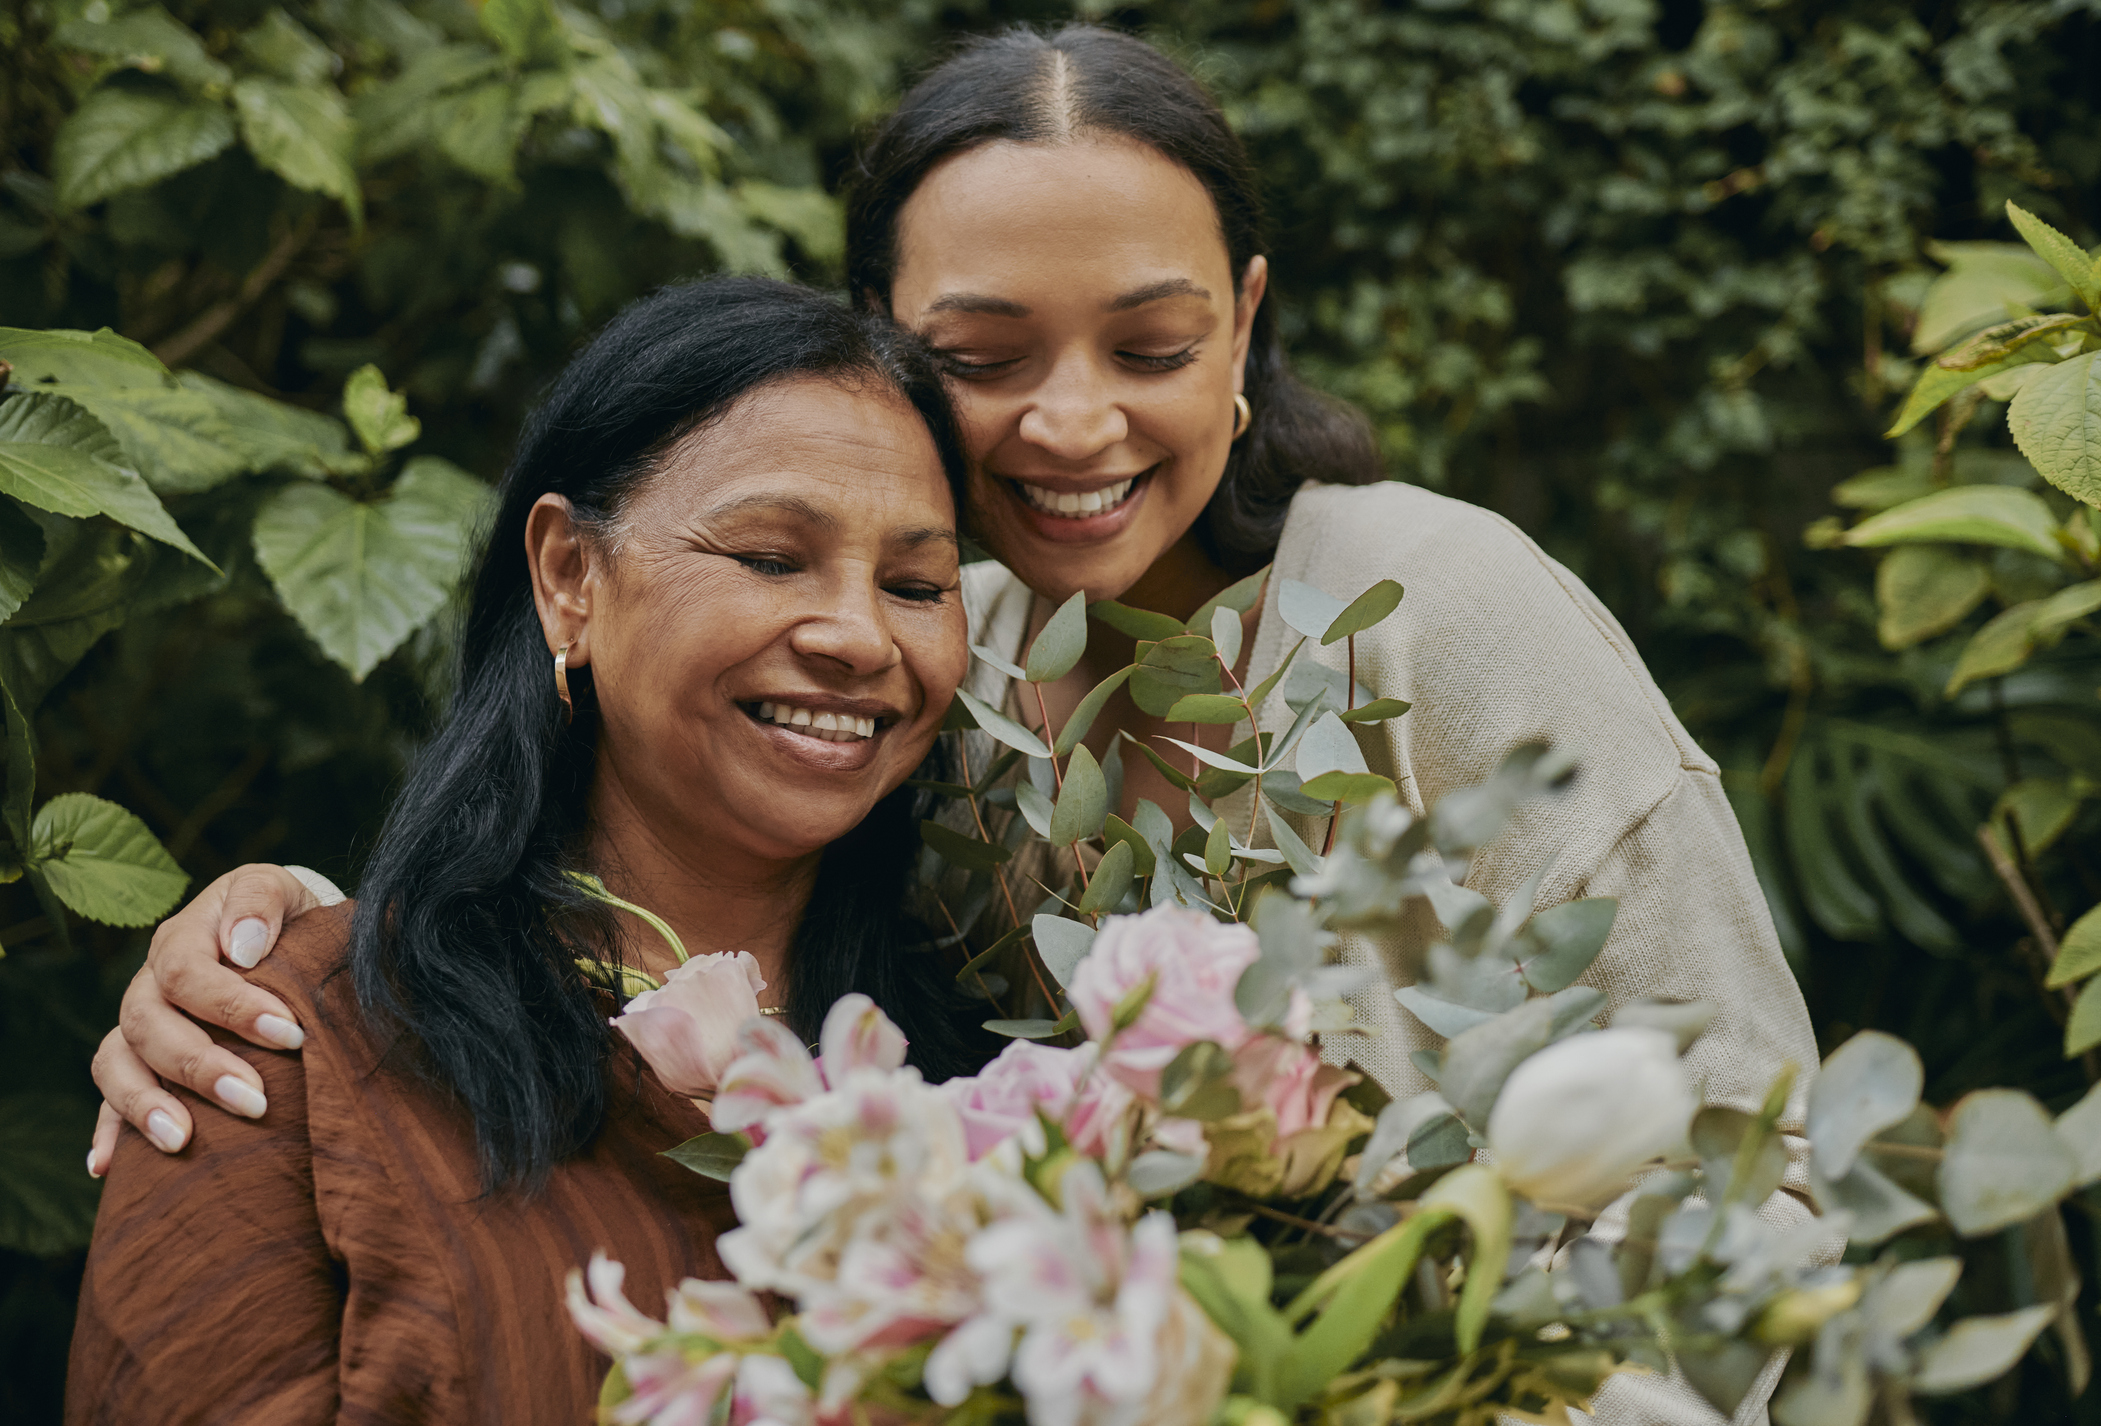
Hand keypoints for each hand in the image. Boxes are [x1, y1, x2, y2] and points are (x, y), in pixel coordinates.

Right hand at [87, 864, 343, 1174]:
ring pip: (117, 1063)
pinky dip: (108, 1129)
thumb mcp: (280, 889)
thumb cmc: (287, 917)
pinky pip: (110, 1095)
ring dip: (145, 1104)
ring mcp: (140, 1024)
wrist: (285, 933)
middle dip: (200, 1066)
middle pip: (148, 1025)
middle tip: (255, 1100)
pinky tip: (109, 1165)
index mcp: (184, 938)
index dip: (233, 1006)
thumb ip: (260, 902)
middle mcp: (150, 983)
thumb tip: (243, 946)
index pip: (188, 974)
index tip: (290, 1034)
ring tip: (181, 1141)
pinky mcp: (142, 1062)